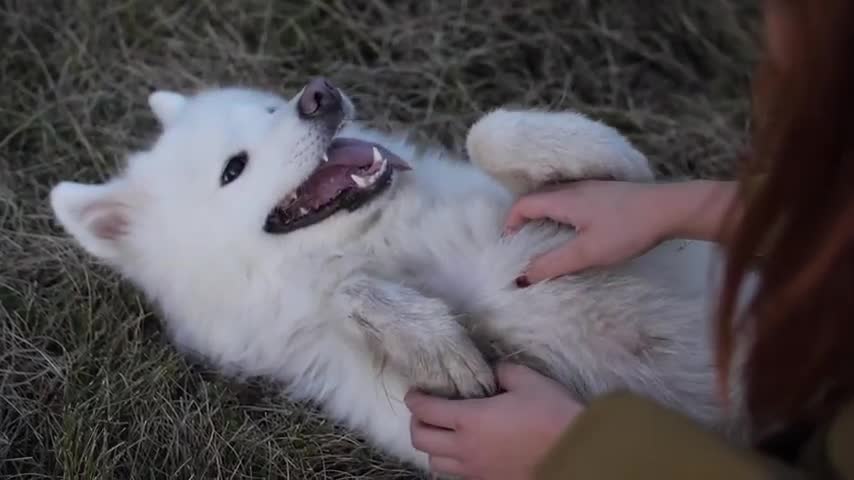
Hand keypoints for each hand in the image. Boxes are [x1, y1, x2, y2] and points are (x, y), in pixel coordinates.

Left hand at [405, 363, 582, 479]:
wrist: (576, 453)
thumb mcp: (527, 380)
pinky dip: (451, 463)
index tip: (414, 393)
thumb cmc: (552, 413)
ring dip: (432, 447)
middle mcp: (465, 448)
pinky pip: (457, 475)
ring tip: (443, 433)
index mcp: (470, 420)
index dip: (415, 400)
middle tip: (424, 412)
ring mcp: (475, 470)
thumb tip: (491, 371)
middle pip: (421, 440)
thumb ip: (501, 372)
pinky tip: (464, 451)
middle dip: (417, 423)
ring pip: (434, 463)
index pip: (426, 411)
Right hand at [505, 180, 667, 282]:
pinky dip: (562, 215)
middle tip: (524, 245)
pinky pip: (572, 201)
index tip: (510, 245)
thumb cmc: (627, 230)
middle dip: (524, 221)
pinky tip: (575, 232)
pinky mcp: (606, 193)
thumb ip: (553, 264)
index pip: (524, 204)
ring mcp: (591, 188)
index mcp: (563, 199)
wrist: (670, 209)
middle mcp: (573, 189)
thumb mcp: (588, 253)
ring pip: (555, 199)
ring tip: (546, 242)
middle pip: (537, 199)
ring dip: (544, 218)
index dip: (510, 222)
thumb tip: (521, 277)